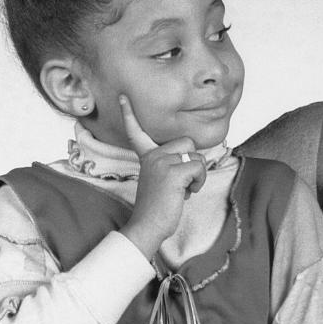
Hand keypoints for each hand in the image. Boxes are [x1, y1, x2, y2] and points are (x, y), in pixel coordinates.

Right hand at [118, 94, 206, 259]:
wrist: (147, 226)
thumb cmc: (158, 208)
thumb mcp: (161, 181)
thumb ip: (170, 166)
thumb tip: (194, 160)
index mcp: (147, 157)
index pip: (137, 132)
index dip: (129, 114)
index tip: (123, 96)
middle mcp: (152, 156)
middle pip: (187, 143)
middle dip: (193, 163)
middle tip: (181, 183)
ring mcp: (161, 163)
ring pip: (196, 156)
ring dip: (197, 175)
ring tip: (183, 189)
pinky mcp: (172, 173)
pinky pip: (199, 168)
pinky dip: (199, 182)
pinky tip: (187, 193)